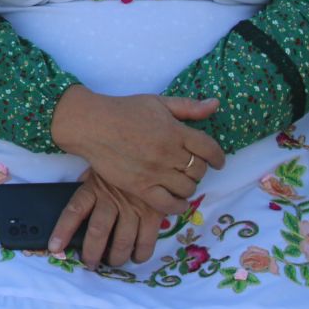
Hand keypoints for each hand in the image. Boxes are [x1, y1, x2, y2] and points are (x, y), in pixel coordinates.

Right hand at [50, 87, 224, 214]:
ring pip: (187, 188)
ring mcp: (155, 172)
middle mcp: (169, 153)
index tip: (217, 161)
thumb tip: (216, 105)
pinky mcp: (140, 186)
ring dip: (188, 186)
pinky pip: (168, 204)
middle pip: (199, 171)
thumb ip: (188, 106)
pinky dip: (177, 206)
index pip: (210, 149)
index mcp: (176, 132)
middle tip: (189, 168)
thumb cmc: (123, 110)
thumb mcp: (157, 102)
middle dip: (199, 170)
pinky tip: (177, 201)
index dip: (218, 157)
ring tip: (180, 181)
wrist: (90, 124)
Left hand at [50, 168, 166, 266]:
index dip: (62, 231)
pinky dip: (140, 254)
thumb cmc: (119, 167)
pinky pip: (146, 241)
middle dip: (92, 253)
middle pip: (98, 232)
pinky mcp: (154, 214)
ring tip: (112, 263)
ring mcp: (134, 208)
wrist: (152, 157)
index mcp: (94, 188)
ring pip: (122, 241)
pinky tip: (135, 257)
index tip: (54, 247)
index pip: (74, 211)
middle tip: (89, 263)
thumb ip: (87, 188)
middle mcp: (112, 200)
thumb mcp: (98, 171)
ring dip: (116, 257)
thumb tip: (72, 209)